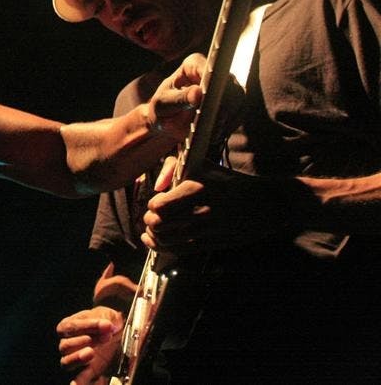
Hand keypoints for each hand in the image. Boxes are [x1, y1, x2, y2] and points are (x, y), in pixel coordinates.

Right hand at [56, 306, 121, 384]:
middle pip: (66, 345)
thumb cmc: (105, 322)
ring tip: (91, 353)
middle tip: (104, 338)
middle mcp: (67, 344)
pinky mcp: (84, 374)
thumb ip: (106, 319)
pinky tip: (77, 384)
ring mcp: (74, 360)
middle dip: (84, 341)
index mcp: (68, 327)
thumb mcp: (107, 315)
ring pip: (66, 362)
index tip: (105, 324)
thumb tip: (107, 325)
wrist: (115, 334)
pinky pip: (76, 381)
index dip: (88, 326)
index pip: (71, 327)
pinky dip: (77, 383)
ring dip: (77, 358)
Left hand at [141, 159, 293, 252]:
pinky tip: (155, 241)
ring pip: (166, 240)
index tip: (155, 202)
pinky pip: (178, 251)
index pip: (159, 205)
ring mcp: (207, 231)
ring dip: (153, 236)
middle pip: (159, 224)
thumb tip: (157, 186)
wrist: (265, 203)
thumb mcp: (201, 164)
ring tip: (151, 230)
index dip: (152, 205)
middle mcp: (201, 211)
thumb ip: (173, 167)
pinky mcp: (212, 244)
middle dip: (149, 221)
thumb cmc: (228, 181)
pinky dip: (161, 247)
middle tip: (150, 217)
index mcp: (197, 188)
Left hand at [147, 53, 245, 142]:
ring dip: (229, 117)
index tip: (209, 100)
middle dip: (224, 105)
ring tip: (214, 131)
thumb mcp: (164, 104)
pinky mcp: (230, 103)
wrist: (166, 123)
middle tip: (215, 122)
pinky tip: (219, 134)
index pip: (211, 69)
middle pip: (230, 84)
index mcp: (193, 64)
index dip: (213, 83)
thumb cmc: (162, 108)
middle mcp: (213, 71)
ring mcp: (224, 87)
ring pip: (238, 99)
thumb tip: (197, 93)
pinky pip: (239, 112)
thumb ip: (179, 98)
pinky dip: (231, 124)